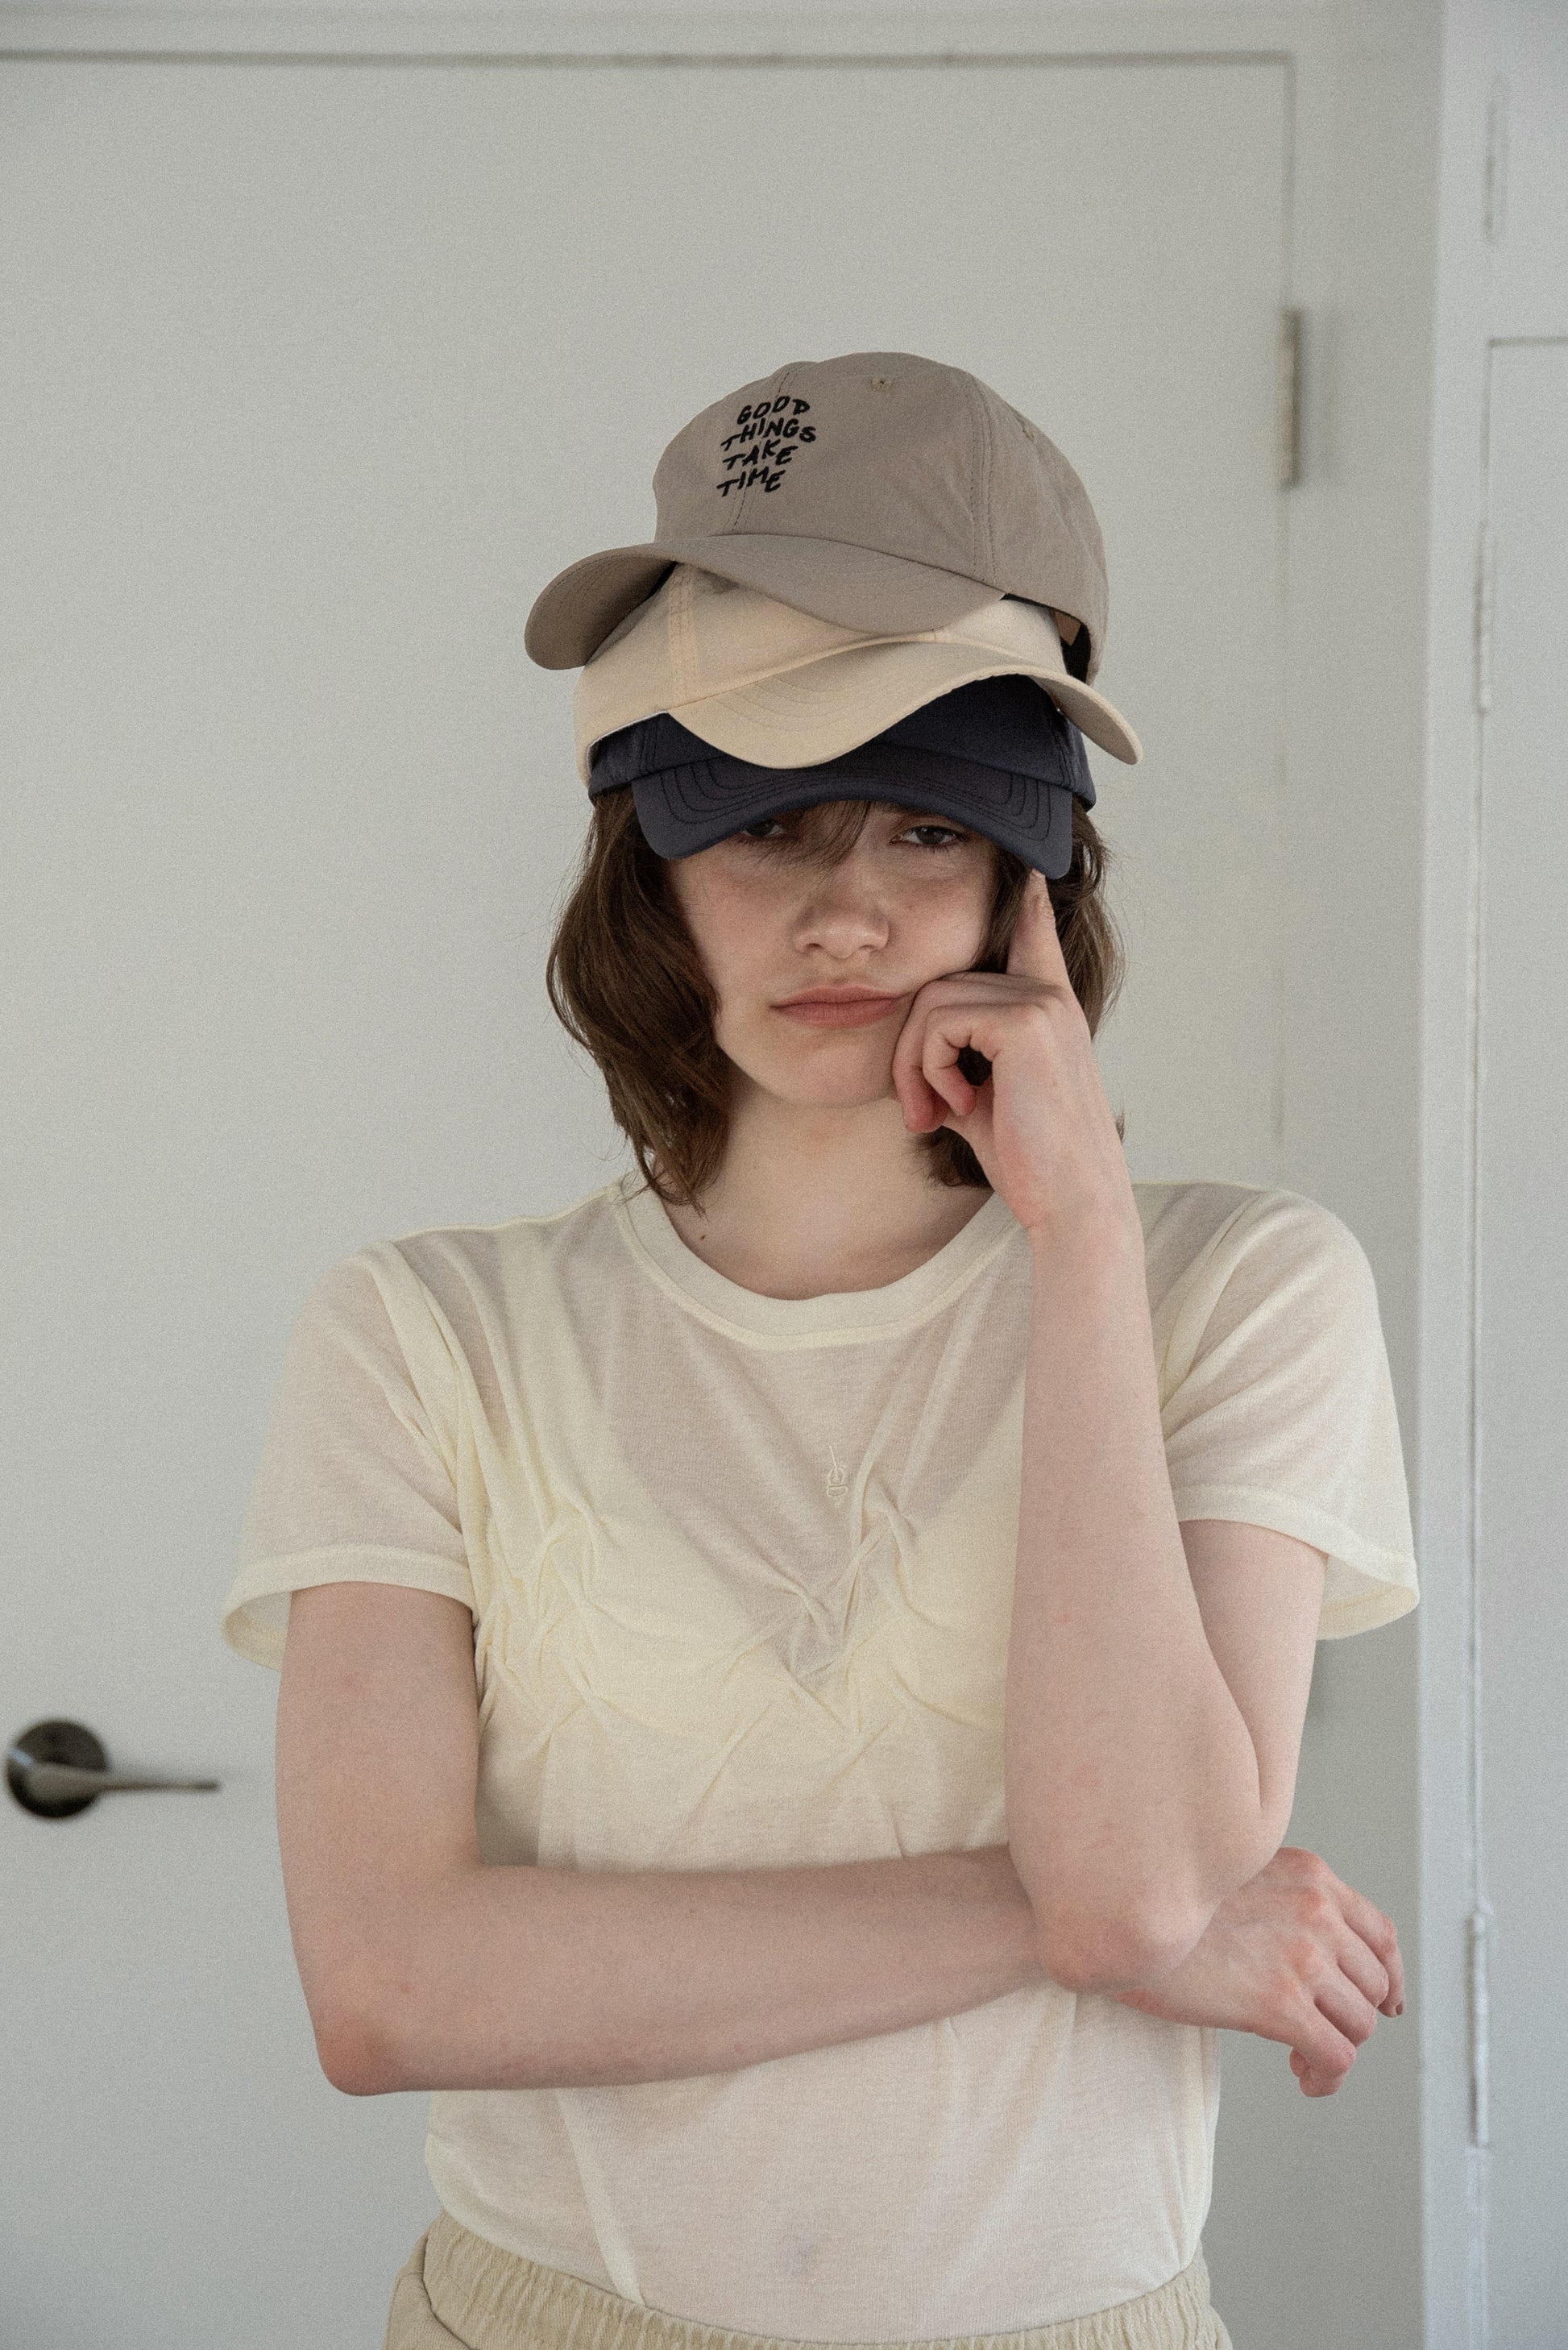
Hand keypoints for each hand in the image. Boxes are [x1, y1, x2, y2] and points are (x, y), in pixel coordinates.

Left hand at [888, 870, 1135, 1244]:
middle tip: (919, 1112)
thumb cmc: (1030, 1166)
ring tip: (934, 1114)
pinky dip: (928, 1069)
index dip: (1027, 906)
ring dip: (915, 1065)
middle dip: (912, 1050)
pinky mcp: (1024, 1021)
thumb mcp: (984, 1103)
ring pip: (932, 1004)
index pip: (1034, 940)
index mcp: (1048, 1011)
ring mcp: (1041, 1003)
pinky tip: (953, 1108)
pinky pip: (938, 1022)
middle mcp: (1049, 997)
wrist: (1073, 1205)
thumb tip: (916, 1054)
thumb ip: (958, 1064)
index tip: (1030, 868)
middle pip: (940, 986)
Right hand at [1111, 1846, 1403, 2096]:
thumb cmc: (1163, 1901)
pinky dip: (1328, 2077)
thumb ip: (1285, 1899)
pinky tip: (1303, 2078)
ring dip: (1339, 2049)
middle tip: (1320, 2034)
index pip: (1381, 1933)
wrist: (1116, 1916)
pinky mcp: (1280, 2004)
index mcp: (1310, 1875)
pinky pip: (1337, 2057)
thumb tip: (1315, 1956)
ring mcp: (1302, 1957)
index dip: (1390, 1978)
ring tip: (1303, 2059)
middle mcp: (1317, 1910)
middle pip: (1373, 1984)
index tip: (1386, 2005)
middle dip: (1354, 2017)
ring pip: (1360, 2024)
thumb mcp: (1238, 1874)